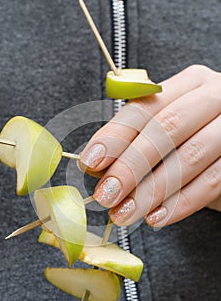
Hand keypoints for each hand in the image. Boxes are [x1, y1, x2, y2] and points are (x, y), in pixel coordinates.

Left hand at [80, 65, 220, 227]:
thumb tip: (95, 164)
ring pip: (189, 157)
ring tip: (126, 213)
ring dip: (152, 190)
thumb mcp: (167, 127)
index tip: (90, 162)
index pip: (144, 107)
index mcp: (189, 83)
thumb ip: (136, 138)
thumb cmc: (194, 134)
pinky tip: (157, 217)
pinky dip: (182, 202)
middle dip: (131, 165)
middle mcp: (213, 97)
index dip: (115, 135)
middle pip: (166, 129)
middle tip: (106, 194)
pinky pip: (213, 181)